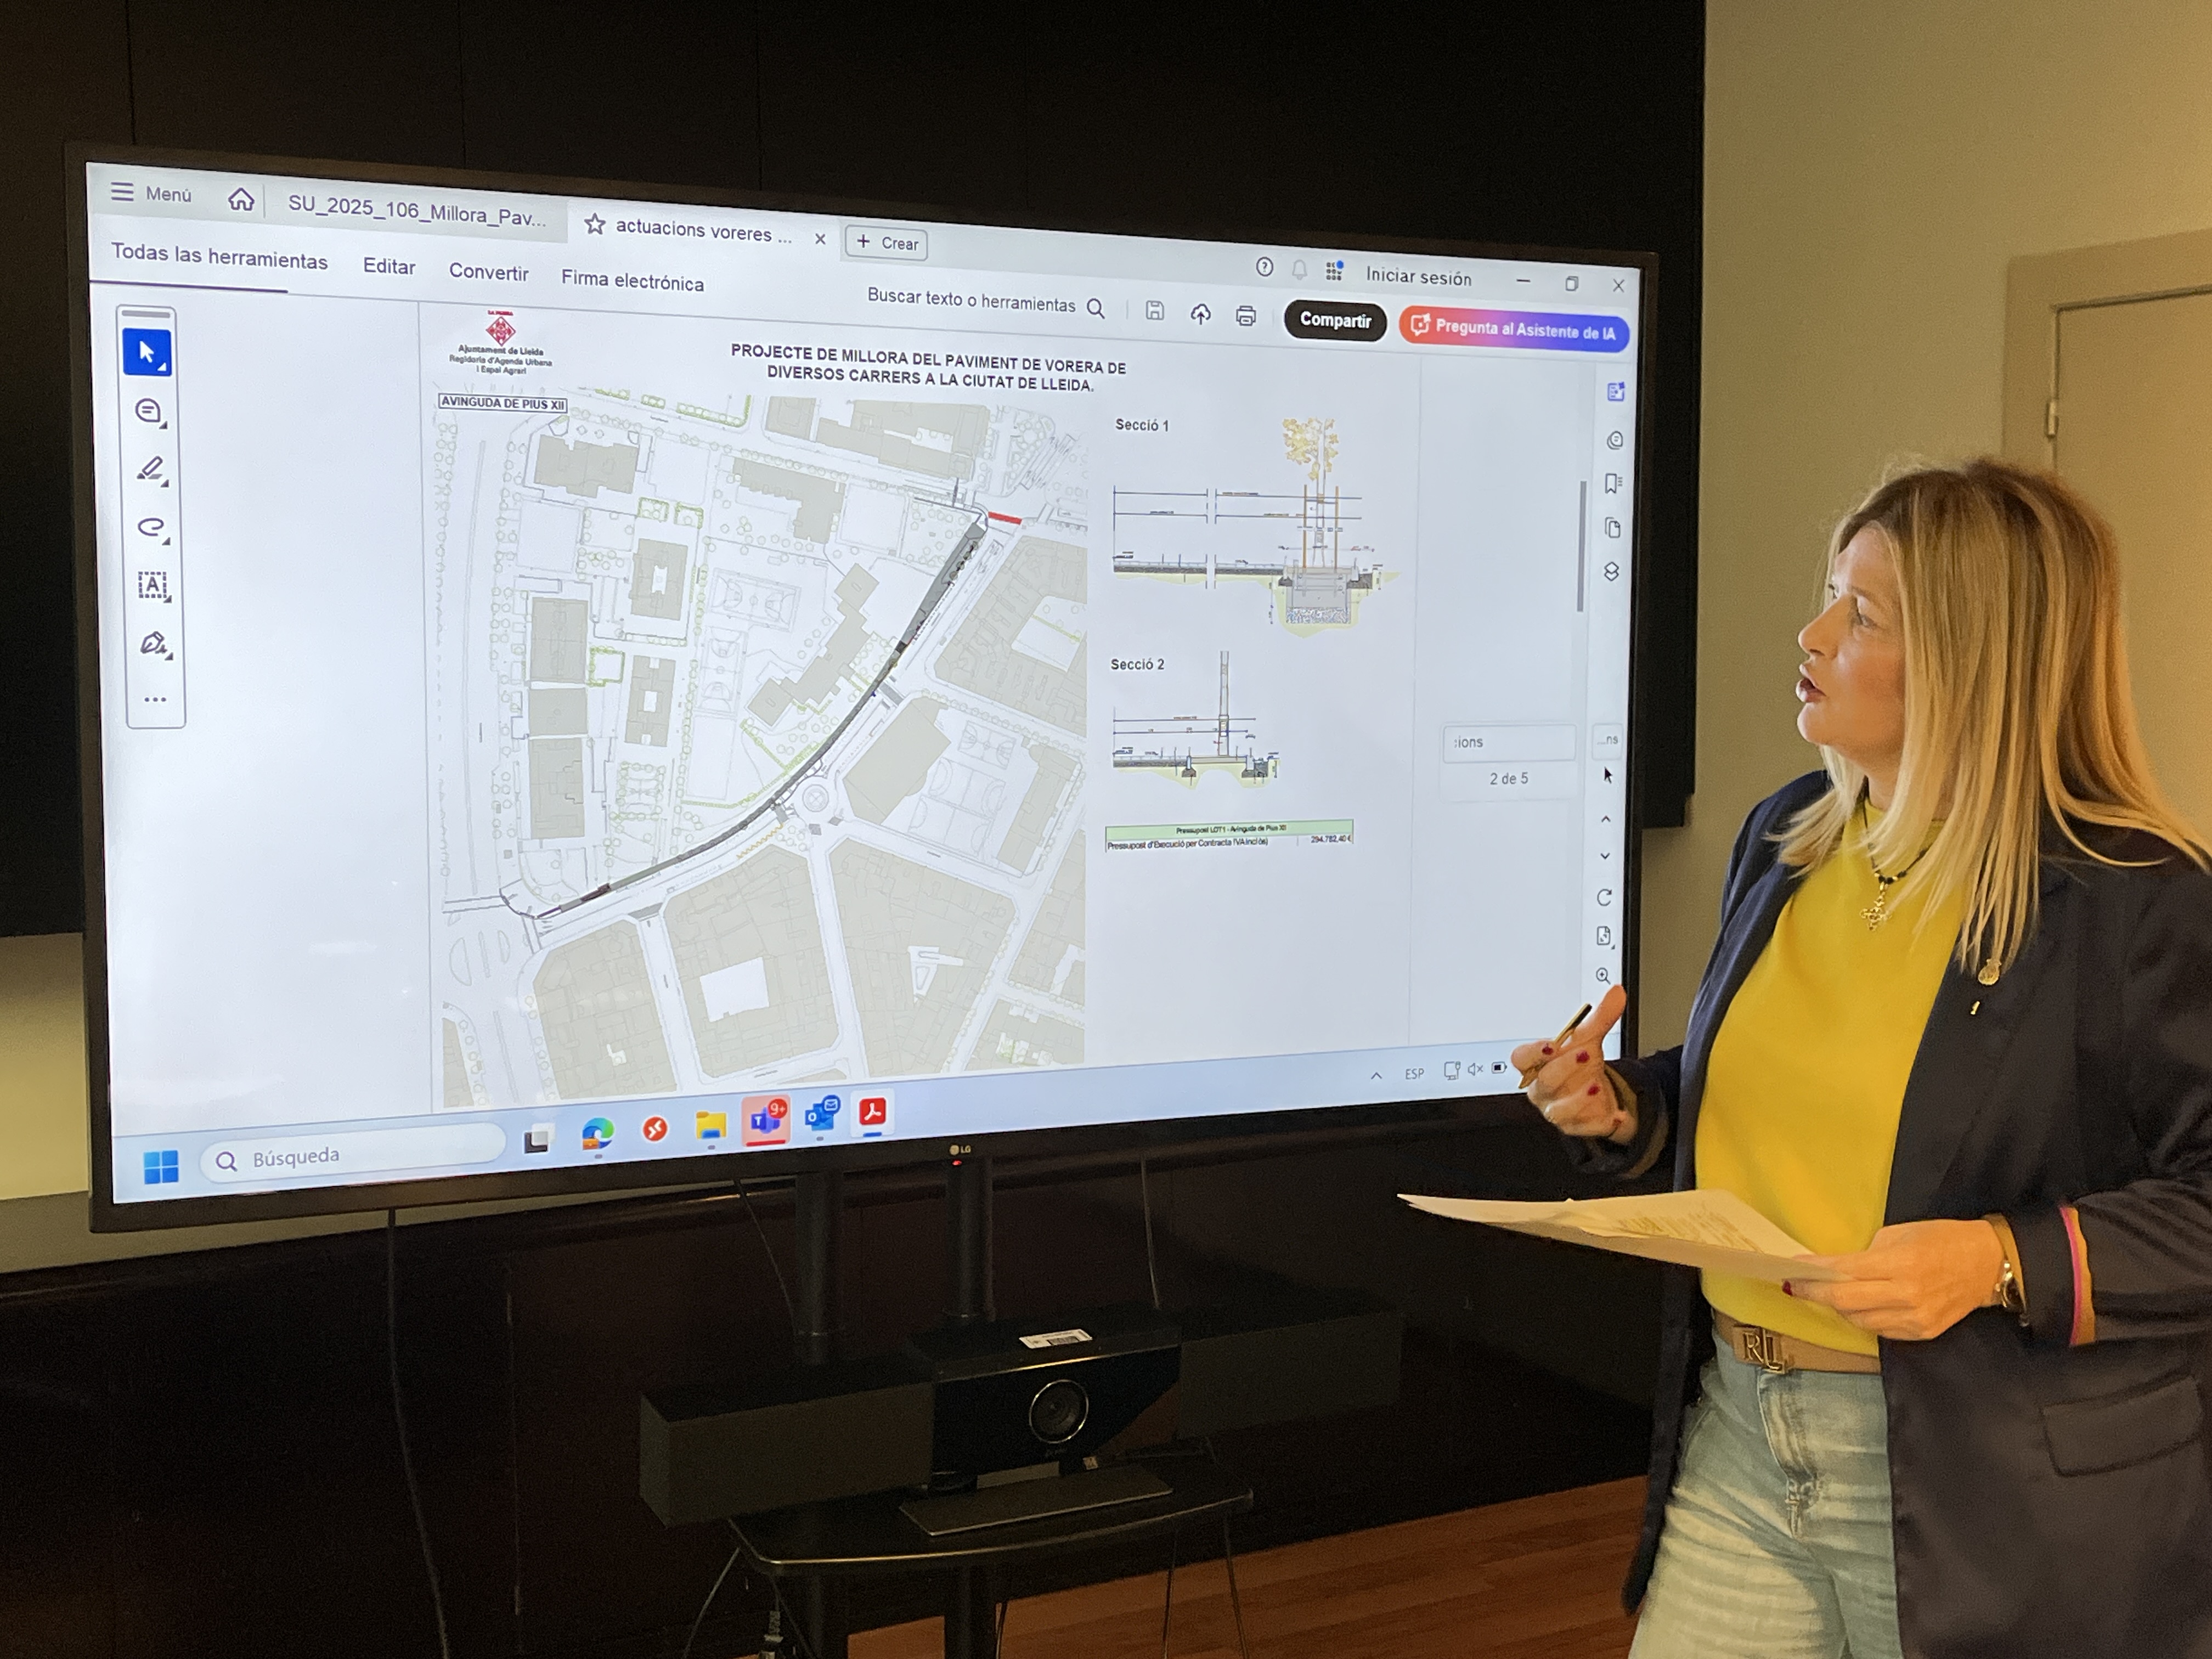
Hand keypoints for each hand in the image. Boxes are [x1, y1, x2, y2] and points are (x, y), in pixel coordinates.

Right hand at [1509, 986, 1632, 1143]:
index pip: (1521, 1058)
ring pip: (1558, 1110)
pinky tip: (1615, 1114)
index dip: (1532, 1052)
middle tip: (1585, 1054)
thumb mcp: (1590, 1038)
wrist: (1597, 1092)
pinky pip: (1583, 1127)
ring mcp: (1556, 1109)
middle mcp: (1542, 1088)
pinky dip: (1600, 1121)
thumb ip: (1600, 1017)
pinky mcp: (1573, 1127)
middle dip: (1563, 1067)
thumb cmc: (1581, 1064)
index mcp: (1537, 1065)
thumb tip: (1617, 992)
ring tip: (1596, 1086)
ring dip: (1577, 1099)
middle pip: (1543, 1081)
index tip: (1551, 1044)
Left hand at [1787, 1220, 2004, 1341]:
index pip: (1844, 1272)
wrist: (1988, 1264)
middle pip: (1845, 1301)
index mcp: (1900, 1264)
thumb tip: (1837, 1269)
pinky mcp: (1922, 1333)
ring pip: (1859, 1320)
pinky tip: (1859, 1304)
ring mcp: (1915, 1319)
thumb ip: (1868, 1255)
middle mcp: (1906, 1296)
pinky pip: (1880, 1330)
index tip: (1791, 1269)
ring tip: (1828, 1293)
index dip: (1814, 1272)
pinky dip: (1864, 1317)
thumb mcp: (1900, 1234)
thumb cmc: (1942, 1239)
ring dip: (1839, 1306)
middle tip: (1795, 1285)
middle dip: (1814, 1293)